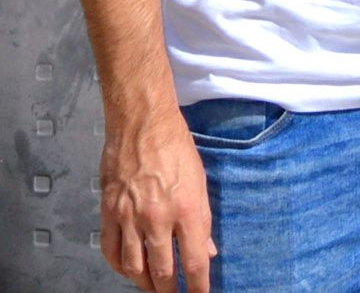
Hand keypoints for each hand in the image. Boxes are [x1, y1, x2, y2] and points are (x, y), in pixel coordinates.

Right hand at [100, 104, 214, 291]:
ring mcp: (129, 217)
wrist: (142, 126)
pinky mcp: (109, 212)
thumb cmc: (176, 148)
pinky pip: (111, 250)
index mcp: (186, 210)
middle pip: (162, 271)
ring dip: (145, 283)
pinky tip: (128, 270)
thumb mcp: (201, 182)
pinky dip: (119, 266)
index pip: (194, 261)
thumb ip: (203, 219)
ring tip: (154, 288)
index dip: (198, 285)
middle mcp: (157, 218)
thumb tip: (207, 250)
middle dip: (170, 290)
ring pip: (134, 267)